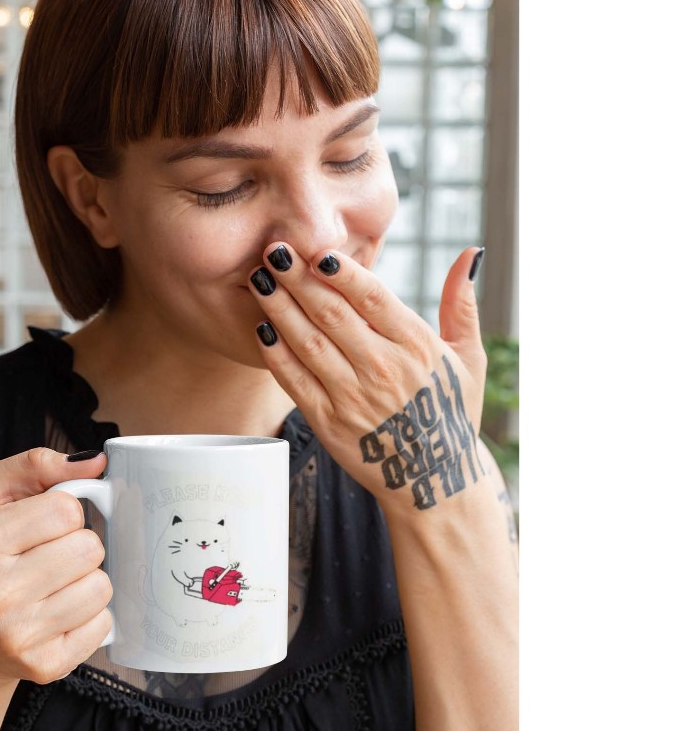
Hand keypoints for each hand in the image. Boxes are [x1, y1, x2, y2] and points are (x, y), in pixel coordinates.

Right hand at [0, 447, 112, 688]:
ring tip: (54, 586)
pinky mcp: (43, 665)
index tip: (43, 527)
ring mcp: (19, 634)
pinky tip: (58, 615)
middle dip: (77, 547)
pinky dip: (89, 616)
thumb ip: (36, 466)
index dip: (63, 513)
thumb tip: (97, 462)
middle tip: (48, 559)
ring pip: (101, 587)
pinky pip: (103, 625)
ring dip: (86, 582)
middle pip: (89, 548)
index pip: (66, 509)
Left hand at [249, 242, 489, 514]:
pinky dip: (276, 354)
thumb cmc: (451, 412)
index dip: (342, 271)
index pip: (373, 297)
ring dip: (279, 308)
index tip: (318, 249)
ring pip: (308, 342)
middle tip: (274, 250)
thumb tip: (471, 252)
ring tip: (258, 279)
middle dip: (298, 278)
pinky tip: (262, 329)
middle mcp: (384, 368)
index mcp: (417, 346)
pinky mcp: (329, 422)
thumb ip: (462, 304)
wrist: (434, 480)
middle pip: (332, 313)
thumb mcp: (468, 358)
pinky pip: (296, 381)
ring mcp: (353, 396)